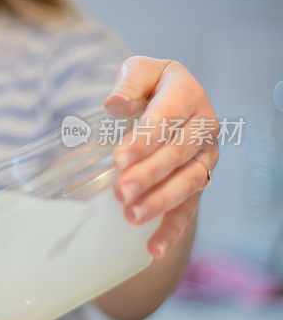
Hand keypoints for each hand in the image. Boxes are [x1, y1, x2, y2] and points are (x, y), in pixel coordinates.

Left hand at [106, 56, 218, 258]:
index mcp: (187, 94)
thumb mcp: (138, 71)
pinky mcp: (198, 179)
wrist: (168, 95)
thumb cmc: (148, 84)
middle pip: (176, 154)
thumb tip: (114, 103)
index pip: (166, 118)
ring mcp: (205, 156)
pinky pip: (189, 207)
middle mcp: (203, 126)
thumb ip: (128, 83)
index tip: (119, 157)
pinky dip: (173, 229)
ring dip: (160, 202)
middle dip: (148, 175)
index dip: (144, 139)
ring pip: (187, 183)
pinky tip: (154, 248)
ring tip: (131, 217)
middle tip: (120, 192)